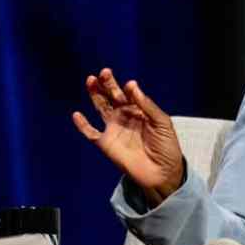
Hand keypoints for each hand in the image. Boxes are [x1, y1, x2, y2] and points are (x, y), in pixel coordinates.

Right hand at [72, 68, 183, 207]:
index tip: (129, 85)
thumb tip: (132, 86)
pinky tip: (76, 114)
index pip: (130, 95)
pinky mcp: (106, 144)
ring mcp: (114, 129)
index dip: (128, 88)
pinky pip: (91, 133)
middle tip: (103, 72)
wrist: (162, 172)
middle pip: (112, 97)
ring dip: (95, 94)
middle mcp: (125, 117)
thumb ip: (147, 106)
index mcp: (140, 111)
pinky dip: (82, 125)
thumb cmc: (167, 147)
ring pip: (101, 108)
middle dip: (108, 84)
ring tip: (90, 80)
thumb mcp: (162, 123)